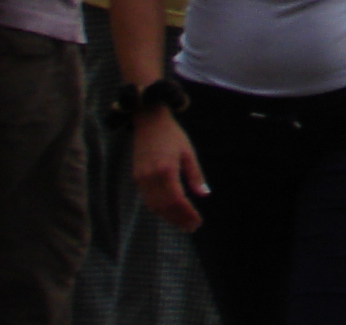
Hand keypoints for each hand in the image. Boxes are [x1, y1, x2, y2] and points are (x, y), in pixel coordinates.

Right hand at [131, 109, 206, 231]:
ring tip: (182, 223)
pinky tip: (168, 212)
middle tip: (191, 227)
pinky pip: (147, 199)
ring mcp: (141, 179)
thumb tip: (204, 194)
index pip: (177, 200)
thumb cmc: (172, 136)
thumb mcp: (188, 152)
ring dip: (168, 217)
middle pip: (164, 206)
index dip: (186, 213)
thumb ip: (195, 175)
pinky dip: (158, 208)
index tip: (197, 222)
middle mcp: (151, 177)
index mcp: (166, 170)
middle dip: (178, 219)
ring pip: (154, 205)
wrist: (149, 123)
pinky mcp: (136, 178)